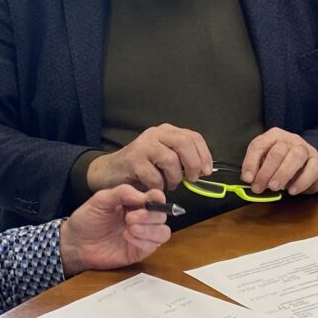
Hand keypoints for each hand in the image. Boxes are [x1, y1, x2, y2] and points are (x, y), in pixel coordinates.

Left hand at [61, 186, 171, 273]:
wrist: (75, 243)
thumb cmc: (87, 220)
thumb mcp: (100, 200)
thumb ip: (122, 193)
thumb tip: (143, 196)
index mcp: (135, 203)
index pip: (156, 198)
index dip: (158, 198)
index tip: (150, 199)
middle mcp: (142, 219)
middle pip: (162, 216)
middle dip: (150, 216)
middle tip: (130, 217)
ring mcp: (141, 236)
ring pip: (163, 232)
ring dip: (150, 230)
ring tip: (130, 228)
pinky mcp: (138, 252)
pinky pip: (152, 247)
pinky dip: (143, 241)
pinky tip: (128, 237)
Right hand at [86, 124, 213, 192]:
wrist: (110, 171)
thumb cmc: (141, 168)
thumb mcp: (164, 159)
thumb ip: (182, 159)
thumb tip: (204, 170)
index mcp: (167, 131)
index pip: (193, 137)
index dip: (204, 154)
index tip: (207, 171)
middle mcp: (155, 134)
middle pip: (184, 143)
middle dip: (193, 164)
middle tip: (192, 179)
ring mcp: (144, 145)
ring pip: (171, 160)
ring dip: (174, 178)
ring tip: (170, 184)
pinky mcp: (133, 160)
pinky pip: (155, 176)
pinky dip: (159, 186)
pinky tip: (154, 186)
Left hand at [240, 128, 317, 194]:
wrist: (308, 164)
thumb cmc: (282, 163)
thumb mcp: (267, 163)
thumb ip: (257, 169)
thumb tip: (249, 180)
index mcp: (273, 136)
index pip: (259, 145)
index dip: (251, 162)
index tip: (248, 179)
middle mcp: (290, 139)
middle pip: (277, 151)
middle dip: (266, 172)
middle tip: (259, 187)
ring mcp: (305, 148)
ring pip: (295, 157)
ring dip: (282, 174)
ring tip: (274, 188)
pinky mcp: (317, 160)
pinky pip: (312, 169)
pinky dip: (301, 182)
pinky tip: (292, 191)